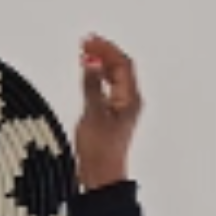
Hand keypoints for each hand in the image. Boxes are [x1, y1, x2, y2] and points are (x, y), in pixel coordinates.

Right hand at [75, 34, 141, 190]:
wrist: (101, 175)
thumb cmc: (100, 151)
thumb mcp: (93, 114)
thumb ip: (91, 86)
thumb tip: (90, 64)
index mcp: (130, 98)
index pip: (121, 64)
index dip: (106, 49)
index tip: (90, 41)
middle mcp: (129, 101)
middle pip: (120, 67)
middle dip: (104, 52)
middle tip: (87, 43)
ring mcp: (121, 109)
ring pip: (115, 76)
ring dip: (101, 63)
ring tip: (86, 53)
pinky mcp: (112, 116)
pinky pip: (109, 87)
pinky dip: (98, 76)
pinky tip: (89, 74)